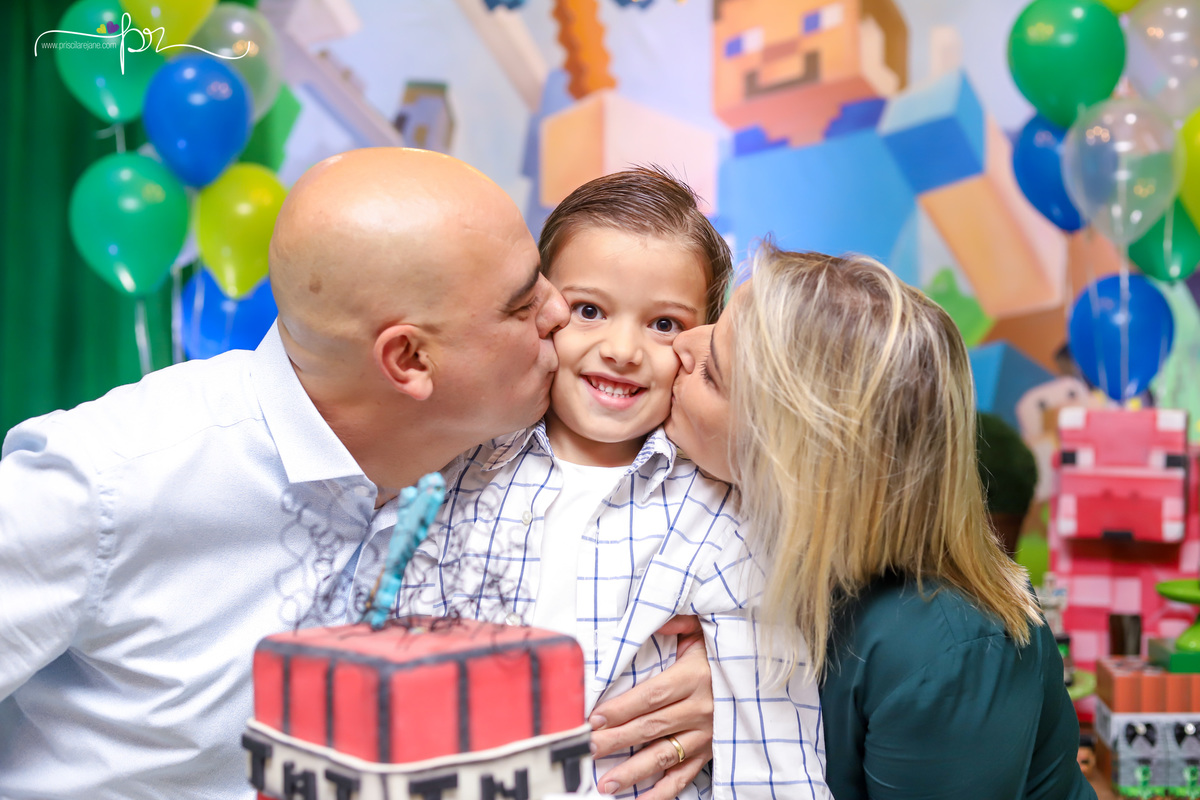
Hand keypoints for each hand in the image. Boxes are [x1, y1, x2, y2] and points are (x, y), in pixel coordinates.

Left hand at [588, 616, 713, 797]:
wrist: (762, 675)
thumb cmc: (723, 652)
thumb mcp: (703, 630)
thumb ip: (677, 624)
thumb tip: (652, 624)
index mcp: (694, 677)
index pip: (650, 696)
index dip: (621, 709)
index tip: (595, 718)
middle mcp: (701, 709)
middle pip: (650, 728)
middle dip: (616, 740)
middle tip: (588, 748)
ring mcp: (706, 734)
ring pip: (664, 755)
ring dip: (633, 771)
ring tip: (606, 782)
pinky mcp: (711, 751)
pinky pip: (685, 775)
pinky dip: (664, 791)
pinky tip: (642, 798)